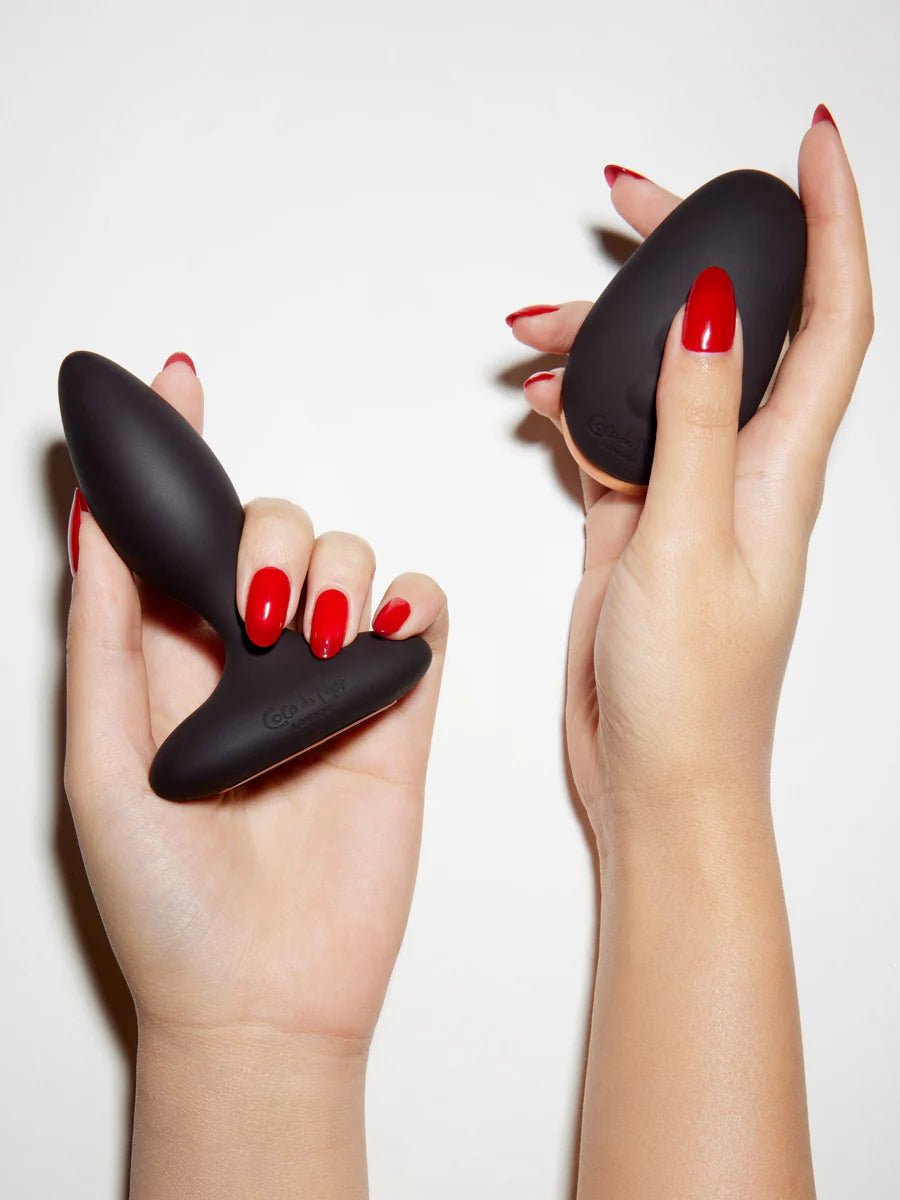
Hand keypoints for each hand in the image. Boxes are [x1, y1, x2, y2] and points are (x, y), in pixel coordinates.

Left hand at [63, 359, 447, 1048]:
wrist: (263, 1000)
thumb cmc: (166, 903)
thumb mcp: (102, 762)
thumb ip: (102, 634)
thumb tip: (93, 522)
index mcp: (169, 660)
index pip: (179, 528)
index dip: (180, 447)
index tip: (178, 379)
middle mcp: (254, 659)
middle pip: (278, 527)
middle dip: (270, 539)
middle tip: (260, 616)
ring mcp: (331, 683)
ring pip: (356, 558)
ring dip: (340, 578)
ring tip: (318, 656)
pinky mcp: (398, 712)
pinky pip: (424, 614)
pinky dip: (413, 606)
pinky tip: (385, 642)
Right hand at [507, 112, 872, 843]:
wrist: (657, 779)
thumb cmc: (692, 694)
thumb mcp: (692, 545)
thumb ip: (698, 424)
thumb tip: (712, 310)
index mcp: (780, 468)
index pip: (831, 318)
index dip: (832, 224)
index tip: (814, 147)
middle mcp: (743, 468)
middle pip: (733, 325)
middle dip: (688, 248)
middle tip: (632, 201)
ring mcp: (687, 492)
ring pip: (655, 376)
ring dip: (602, 334)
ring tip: (534, 323)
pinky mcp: (637, 522)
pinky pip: (611, 434)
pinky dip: (574, 403)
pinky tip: (539, 398)